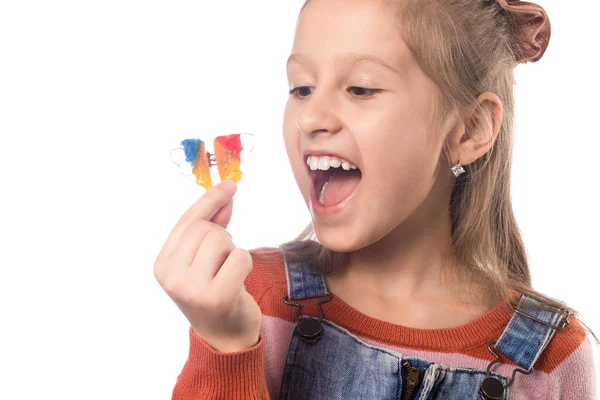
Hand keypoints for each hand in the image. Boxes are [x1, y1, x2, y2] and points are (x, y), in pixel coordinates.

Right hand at [154, 180, 260, 351]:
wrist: (225, 337)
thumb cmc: (216, 291)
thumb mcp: (206, 258)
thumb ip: (212, 224)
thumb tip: (226, 191)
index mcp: (162, 265)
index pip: (186, 221)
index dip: (209, 201)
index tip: (230, 185)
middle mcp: (170, 276)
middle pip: (204, 228)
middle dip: (222, 237)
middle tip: (224, 261)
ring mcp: (191, 287)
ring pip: (221, 240)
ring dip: (233, 251)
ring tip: (228, 272)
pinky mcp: (217, 295)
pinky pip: (240, 257)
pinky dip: (245, 264)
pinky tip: (238, 281)